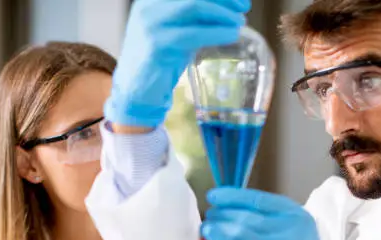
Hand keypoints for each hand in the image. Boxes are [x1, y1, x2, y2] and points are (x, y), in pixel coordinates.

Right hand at [105, 0, 250, 126]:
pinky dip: (216, 32)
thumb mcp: (179, 32)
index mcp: (155, 0)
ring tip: (239, 23)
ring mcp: (151, 24)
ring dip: (223, 14)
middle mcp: (150, 6)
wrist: (136, 90)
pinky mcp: (157, 44)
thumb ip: (197, 20)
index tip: (240, 0)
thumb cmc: (160, 60)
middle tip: (244, 8)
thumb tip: (231, 12)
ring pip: (195, 6)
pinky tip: (230, 36)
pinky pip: (192, 34)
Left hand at [201, 188, 324, 239]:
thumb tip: (227, 205)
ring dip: (219, 227)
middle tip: (210, 214)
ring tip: (207, 226)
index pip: (258, 200)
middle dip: (223, 213)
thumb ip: (266, 215)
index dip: (232, 196)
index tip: (213, 196)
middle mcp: (290, 232)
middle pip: (248, 217)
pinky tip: (210, 236)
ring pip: (241, 234)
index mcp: (295, 215)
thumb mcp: (290, 226)